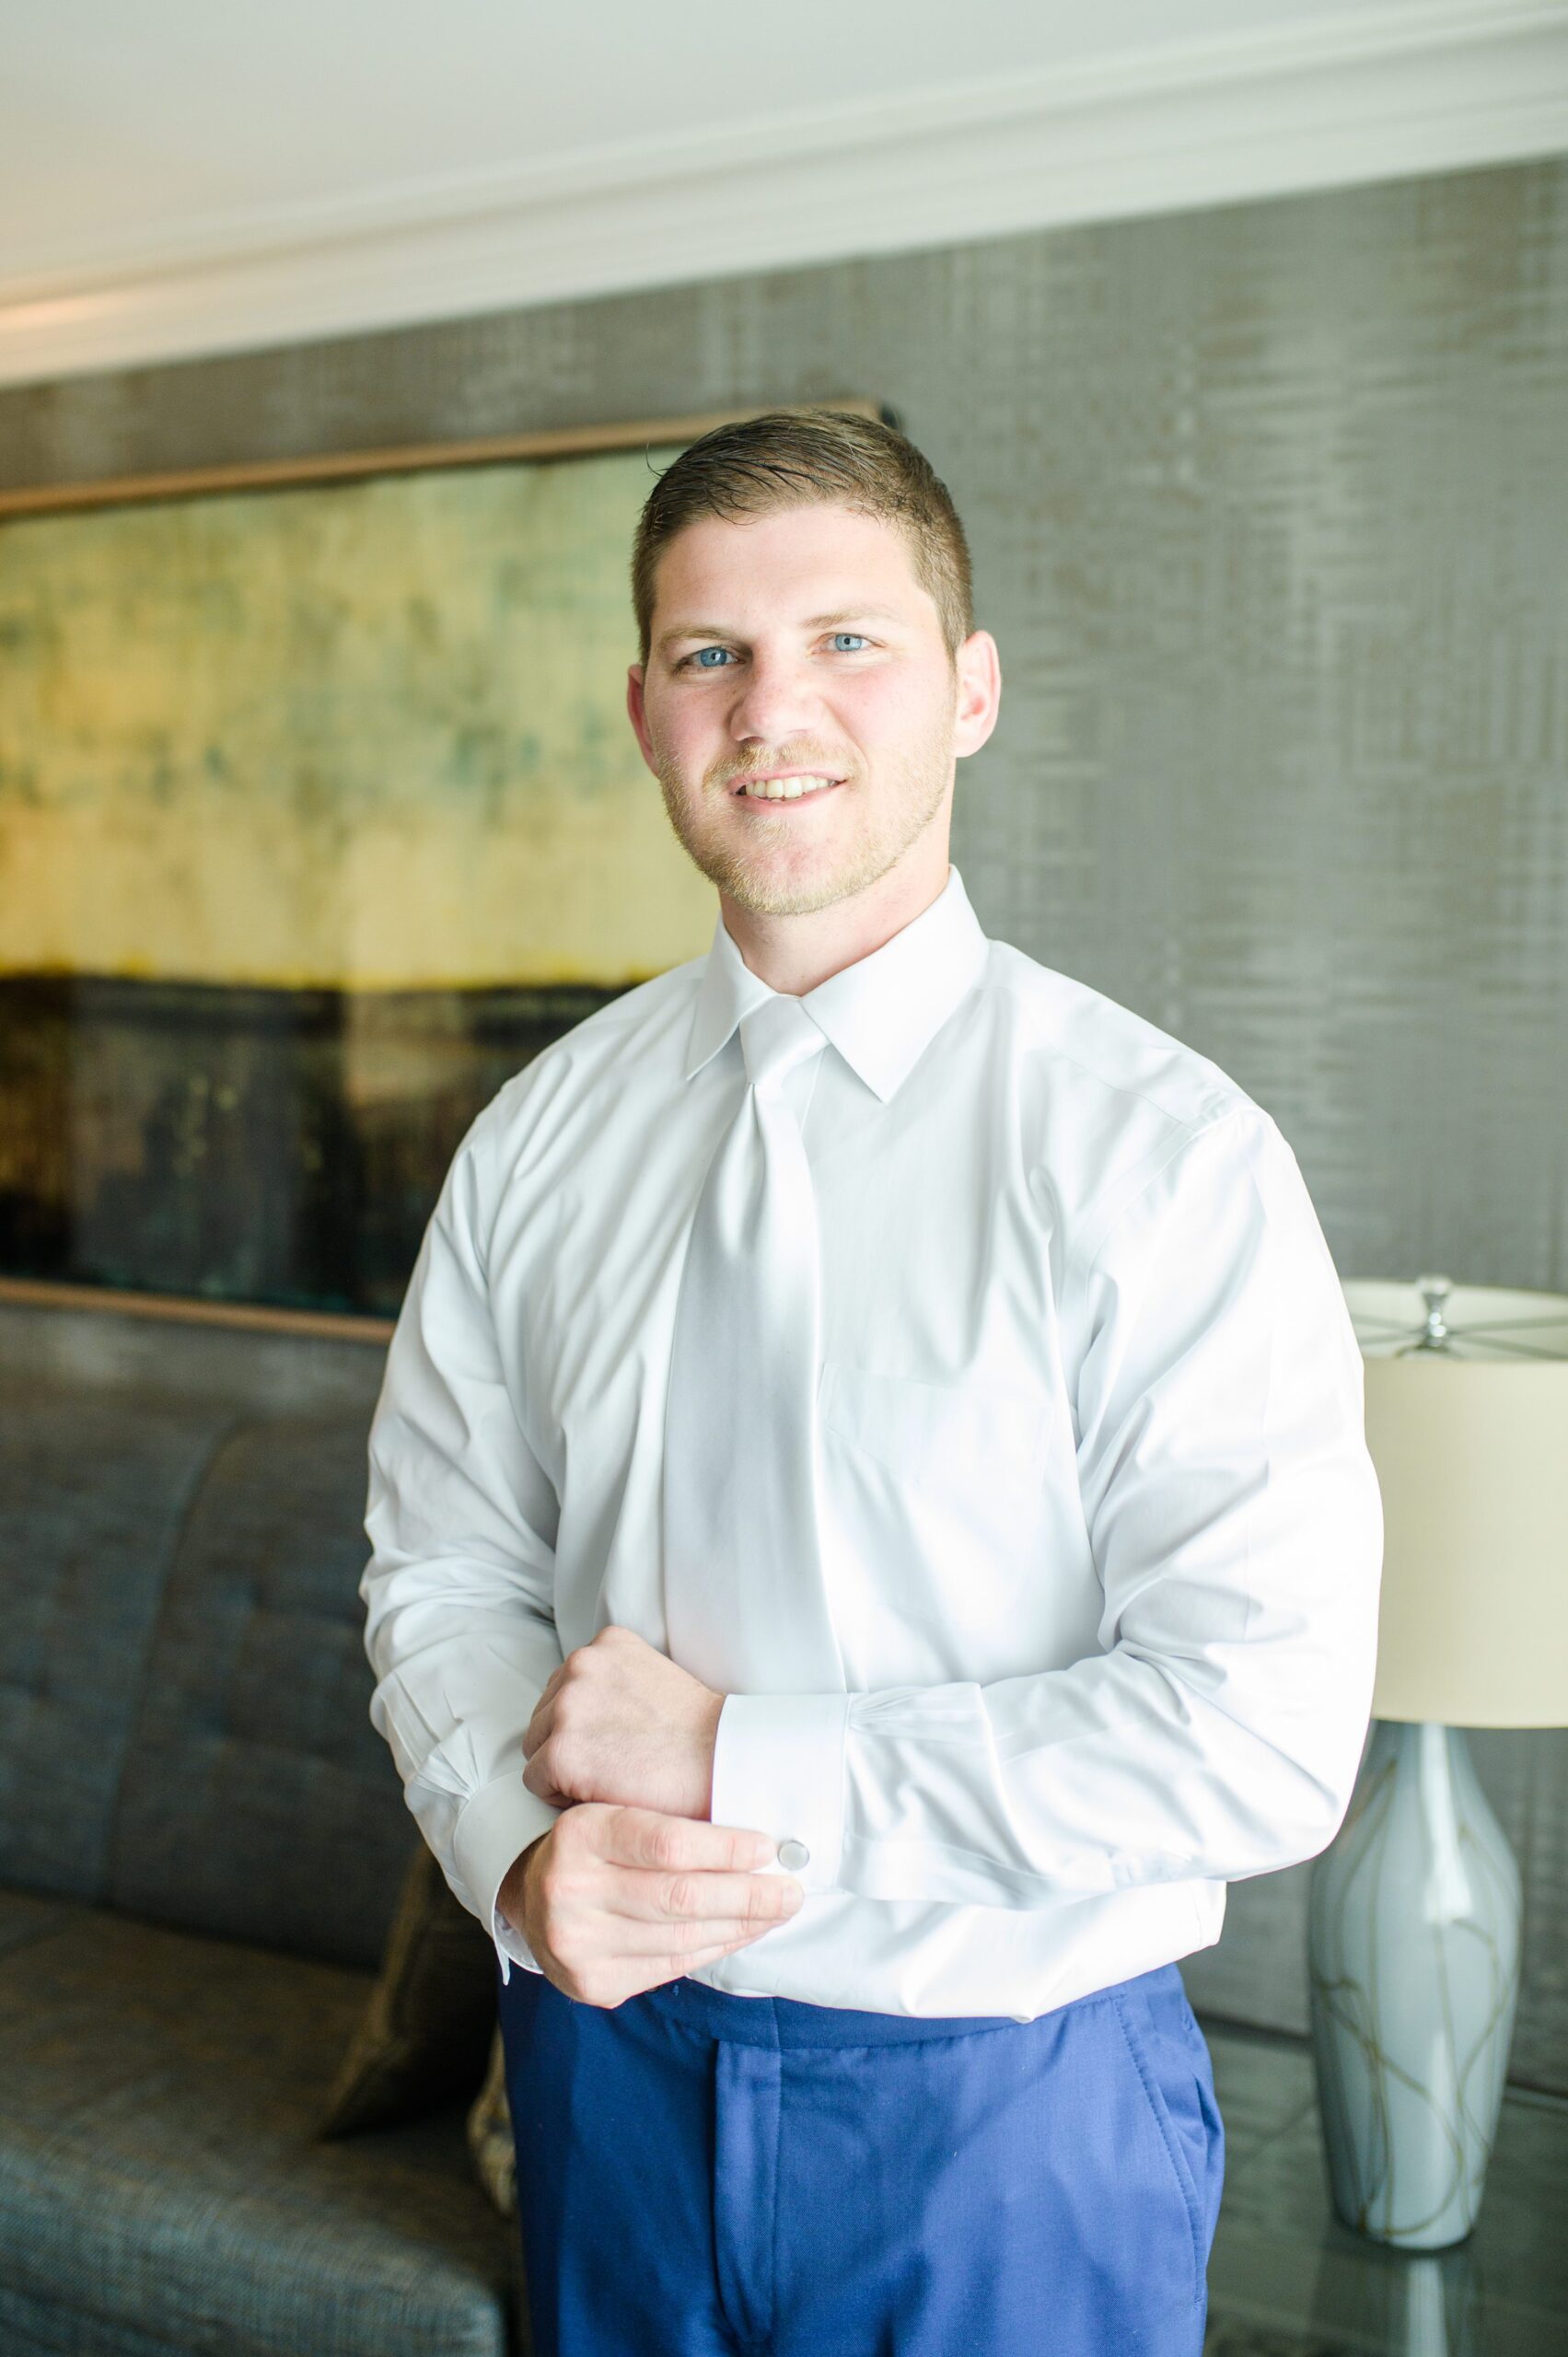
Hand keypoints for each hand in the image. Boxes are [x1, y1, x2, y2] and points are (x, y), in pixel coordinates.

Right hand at [500, 1803, 803, 2007]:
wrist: (533, 1900)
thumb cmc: (595, 1849)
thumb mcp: (616, 1815)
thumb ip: (670, 1824)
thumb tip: (759, 1841)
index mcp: (581, 1833)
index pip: (666, 1842)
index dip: (724, 1848)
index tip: (766, 1848)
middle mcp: (570, 1889)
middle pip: (680, 1896)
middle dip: (747, 1895)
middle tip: (790, 1890)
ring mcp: (577, 1943)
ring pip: (681, 1937)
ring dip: (740, 1925)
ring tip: (775, 1911)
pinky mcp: (591, 1983)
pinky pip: (671, 1966)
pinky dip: (715, 1949)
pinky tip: (740, 1933)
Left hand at [522, 1624, 722, 1819]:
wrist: (722, 1762)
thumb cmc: (696, 1733)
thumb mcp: (653, 1676)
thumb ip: (612, 1681)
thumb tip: (582, 1713)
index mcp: (605, 1642)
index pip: (564, 1688)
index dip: (586, 1724)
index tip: (617, 1741)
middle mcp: (581, 1664)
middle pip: (544, 1715)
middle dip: (570, 1743)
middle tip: (614, 1764)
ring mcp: (567, 1706)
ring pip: (536, 1746)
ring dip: (563, 1768)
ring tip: (609, 1777)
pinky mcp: (561, 1751)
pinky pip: (536, 1781)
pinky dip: (560, 1795)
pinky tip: (601, 1793)